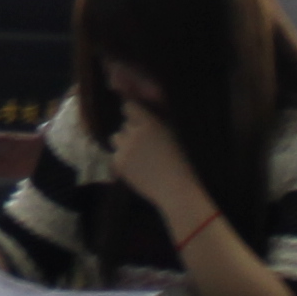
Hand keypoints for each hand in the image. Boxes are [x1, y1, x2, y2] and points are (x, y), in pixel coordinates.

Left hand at [108, 106, 212, 225]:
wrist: (176, 189)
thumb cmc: (181, 160)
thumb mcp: (173, 132)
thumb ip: (157, 118)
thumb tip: (144, 106)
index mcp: (150, 123)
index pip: (129, 107)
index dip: (132, 113)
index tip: (137, 119)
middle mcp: (134, 133)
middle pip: (125, 125)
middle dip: (133, 132)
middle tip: (147, 146)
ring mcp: (124, 149)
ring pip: (116, 138)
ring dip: (124, 143)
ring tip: (141, 156)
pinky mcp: (118, 164)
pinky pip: (115, 155)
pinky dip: (123, 160)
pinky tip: (138, 168)